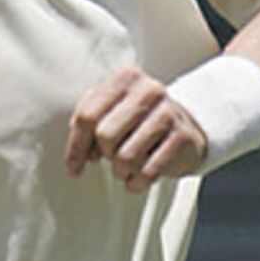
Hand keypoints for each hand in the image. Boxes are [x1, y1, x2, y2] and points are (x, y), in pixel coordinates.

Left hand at [65, 64, 208, 188]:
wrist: (186, 128)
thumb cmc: (140, 121)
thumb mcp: (110, 112)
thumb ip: (87, 124)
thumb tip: (77, 156)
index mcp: (125, 78)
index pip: (87, 116)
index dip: (76, 147)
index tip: (73, 168)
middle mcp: (148, 90)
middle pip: (105, 135)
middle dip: (105, 154)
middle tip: (113, 156)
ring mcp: (168, 112)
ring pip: (125, 157)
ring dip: (122, 170)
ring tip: (128, 167)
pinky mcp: (182, 137)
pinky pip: (147, 171)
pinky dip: (138, 182)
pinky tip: (138, 178)